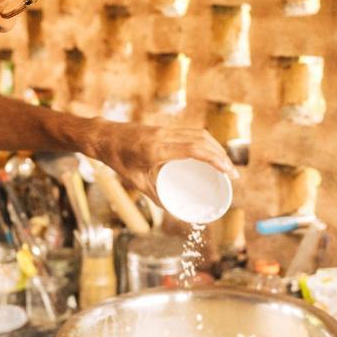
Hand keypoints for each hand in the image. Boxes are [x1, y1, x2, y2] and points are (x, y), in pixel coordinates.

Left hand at [94, 121, 238, 203]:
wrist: (104, 136)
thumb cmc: (117, 160)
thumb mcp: (136, 182)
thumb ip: (155, 195)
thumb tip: (174, 209)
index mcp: (157, 150)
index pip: (195, 150)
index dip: (216, 160)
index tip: (230, 172)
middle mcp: (164, 136)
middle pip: (202, 140)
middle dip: (221, 156)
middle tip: (232, 173)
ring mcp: (164, 129)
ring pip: (198, 133)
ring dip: (215, 147)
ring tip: (225, 164)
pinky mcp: (164, 127)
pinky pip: (190, 132)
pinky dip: (204, 141)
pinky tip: (210, 152)